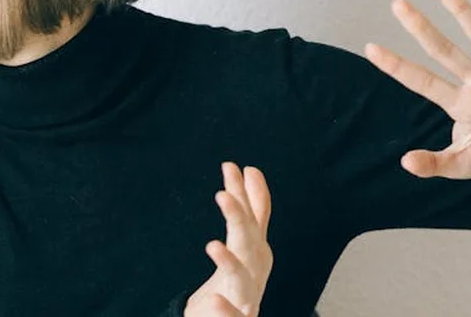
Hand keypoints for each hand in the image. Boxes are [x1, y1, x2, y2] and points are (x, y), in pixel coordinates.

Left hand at [185, 162, 273, 316]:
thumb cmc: (241, 276)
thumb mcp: (245, 240)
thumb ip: (250, 206)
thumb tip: (250, 168)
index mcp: (257, 248)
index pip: (251, 216)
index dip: (243, 194)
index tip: (231, 168)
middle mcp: (256, 268)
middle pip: (248, 241)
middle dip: (238, 218)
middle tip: (223, 194)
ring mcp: (248, 294)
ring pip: (242, 278)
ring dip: (229, 262)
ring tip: (212, 246)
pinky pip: (233, 315)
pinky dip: (225, 309)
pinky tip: (213, 300)